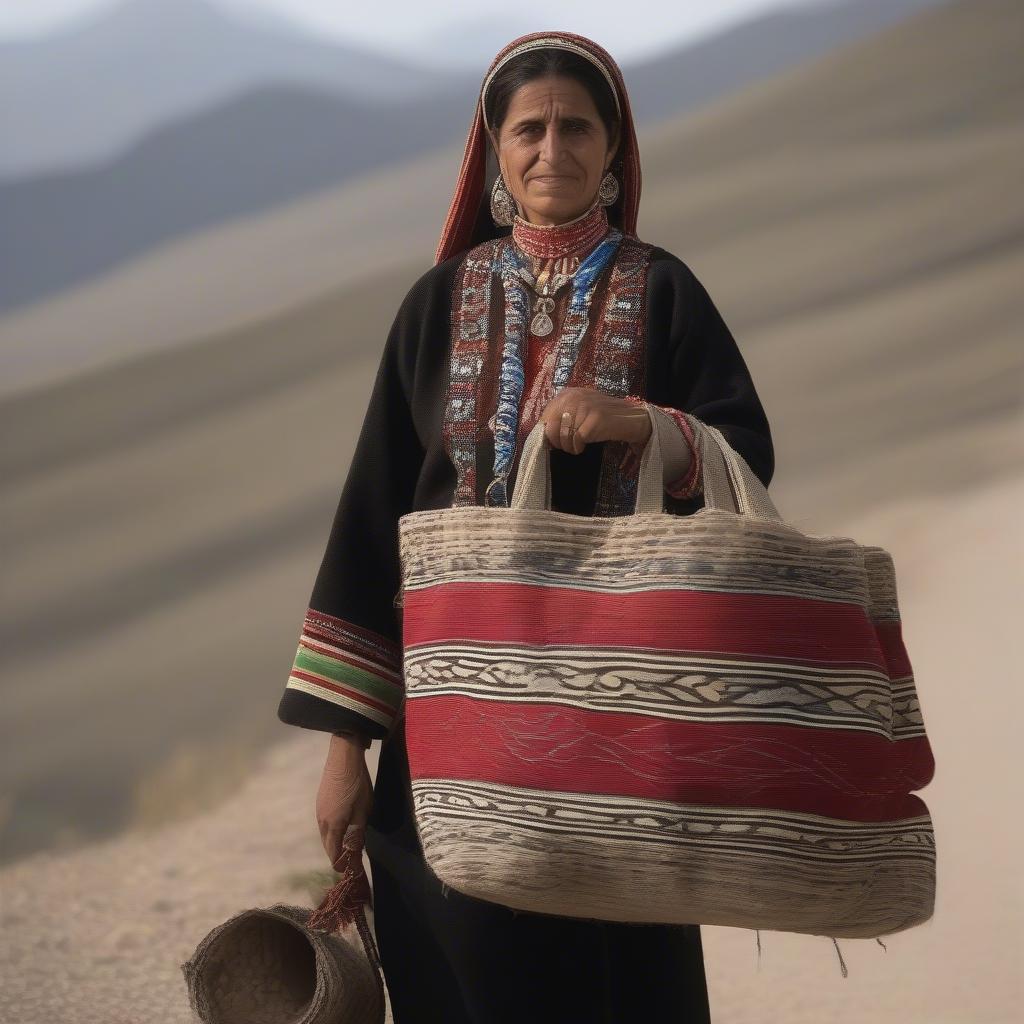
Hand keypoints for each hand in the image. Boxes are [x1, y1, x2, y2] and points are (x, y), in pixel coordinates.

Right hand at [316, 733, 373, 869]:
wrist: (343, 757)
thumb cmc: (357, 784)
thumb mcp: (363, 811)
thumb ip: (357, 834)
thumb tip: (354, 854)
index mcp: (333, 826)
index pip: (334, 855)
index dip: (343, 866)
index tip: (352, 873)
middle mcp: (322, 822)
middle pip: (328, 847)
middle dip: (339, 857)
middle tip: (352, 863)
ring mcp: (319, 811)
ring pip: (326, 836)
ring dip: (336, 844)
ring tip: (349, 848)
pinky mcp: (320, 803)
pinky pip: (325, 825)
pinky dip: (333, 832)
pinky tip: (343, 829)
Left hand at [538, 388, 651, 454]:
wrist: (631, 418)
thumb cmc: (603, 418)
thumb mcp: (579, 410)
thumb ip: (561, 417)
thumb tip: (543, 433)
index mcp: (567, 394)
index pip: (545, 417)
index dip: (547, 433)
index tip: (554, 442)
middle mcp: (575, 397)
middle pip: (551, 427)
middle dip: (557, 442)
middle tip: (567, 446)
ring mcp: (586, 407)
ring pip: (564, 436)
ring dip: (568, 447)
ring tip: (577, 446)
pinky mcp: (595, 419)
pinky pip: (577, 440)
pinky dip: (578, 448)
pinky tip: (584, 446)